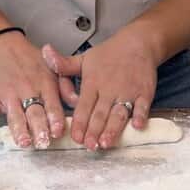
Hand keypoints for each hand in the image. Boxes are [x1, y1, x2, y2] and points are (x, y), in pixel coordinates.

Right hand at [0, 33, 64, 147]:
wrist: (3, 46)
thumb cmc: (31, 60)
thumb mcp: (53, 68)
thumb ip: (66, 86)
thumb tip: (77, 101)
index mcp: (45, 84)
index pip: (52, 105)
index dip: (55, 119)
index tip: (58, 132)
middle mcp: (28, 90)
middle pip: (34, 113)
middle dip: (39, 129)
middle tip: (43, 143)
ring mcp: (9, 93)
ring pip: (15, 114)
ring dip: (19, 129)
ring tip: (23, 142)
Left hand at [41, 35, 157, 150]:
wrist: (138, 43)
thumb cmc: (110, 53)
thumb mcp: (84, 58)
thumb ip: (63, 64)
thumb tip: (44, 52)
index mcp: (93, 82)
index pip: (84, 106)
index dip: (79, 123)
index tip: (75, 137)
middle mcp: (109, 89)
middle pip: (100, 113)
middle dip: (94, 131)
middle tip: (89, 146)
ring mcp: (128, 91)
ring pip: (119, 113)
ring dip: (113, 128)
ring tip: (106, 142)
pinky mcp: (144, 92)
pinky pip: (143, 106)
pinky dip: (140, 116)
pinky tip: (137, 126)